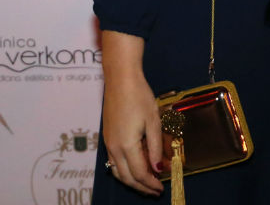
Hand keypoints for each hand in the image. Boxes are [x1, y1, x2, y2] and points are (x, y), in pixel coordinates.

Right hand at [100, 31, 163, 195]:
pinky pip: (114, 162)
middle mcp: (113, 148)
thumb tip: (158, 168)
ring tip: (147, 183)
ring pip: (118, 172)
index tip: (162, 188)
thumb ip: (155, 147)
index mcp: (126, 146)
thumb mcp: (153, 121)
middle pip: (127, 177)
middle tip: (155, 191)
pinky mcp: (107, 137)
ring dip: (132, 180)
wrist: (120, 79)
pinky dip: (125, 170)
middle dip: (141, 187)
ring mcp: (108, 143)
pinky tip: (135, 166)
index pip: (139, 174)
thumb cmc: (139, 96)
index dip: (151, 184)